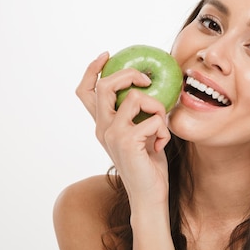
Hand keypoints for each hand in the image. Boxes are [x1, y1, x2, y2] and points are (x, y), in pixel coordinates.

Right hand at [75, 52, 172, 207]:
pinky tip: (160, 145)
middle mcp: (102, 127)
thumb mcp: (141, 133)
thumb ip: (138, 114)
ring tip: (160, 126)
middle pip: (105, 85)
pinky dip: (163, 130)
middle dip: (128, 74)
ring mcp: (112, 134)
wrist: (149, 195)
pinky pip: (152, 119)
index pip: (86, 91)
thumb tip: (151, 87)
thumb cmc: (149, 164)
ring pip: (134, 97)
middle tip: (145, 80)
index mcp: (102, 124)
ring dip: (157, 107)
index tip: (107, 55)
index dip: (92, 69)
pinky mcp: (126, 141)